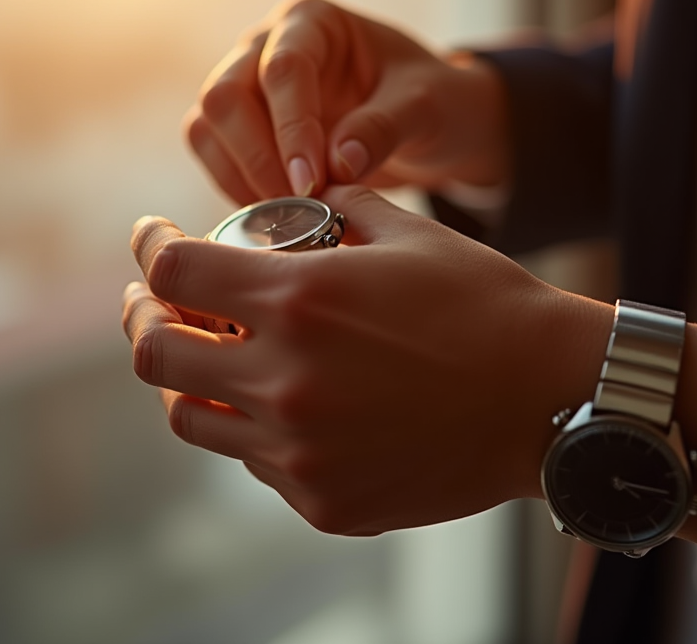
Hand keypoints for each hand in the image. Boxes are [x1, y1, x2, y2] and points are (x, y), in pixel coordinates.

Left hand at [121, 186, 609, 534]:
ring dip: (188, 379)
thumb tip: (295, 198)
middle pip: (155, 353)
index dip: (151, 249)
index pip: (173, 272)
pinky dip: (251, 427)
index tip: (153, 239)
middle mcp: (284, 378)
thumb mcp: (408, 234)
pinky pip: (253, 461)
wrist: (551, 399)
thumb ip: (336, 210)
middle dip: (145, 318)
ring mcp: (299, 449)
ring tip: (209, 355)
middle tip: (156, 302)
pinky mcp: (322, 500)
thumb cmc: (484, 305)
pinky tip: (280, 403)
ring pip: (190, 418)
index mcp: (299, 300)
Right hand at [184, 0, 511, 204]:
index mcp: (313, 22)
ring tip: (287, 217)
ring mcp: (247, 86)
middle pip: (225, 94)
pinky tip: (275, 218)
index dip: (292, 129)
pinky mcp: (239, 128)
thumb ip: (384, 128)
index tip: (311, 184)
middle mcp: (267, 45)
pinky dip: (235, 189)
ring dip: (239, 176)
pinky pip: (213, 156)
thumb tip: (337, 165)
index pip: (283, 69)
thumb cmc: (432, 99)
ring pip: (207, 127)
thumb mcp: (427, 107)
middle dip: (256, 157)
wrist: (429, 124)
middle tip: (297, 207)